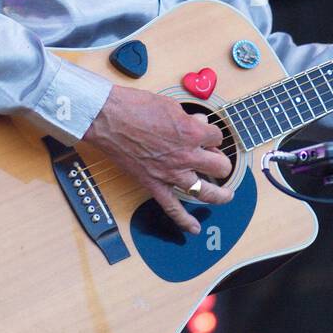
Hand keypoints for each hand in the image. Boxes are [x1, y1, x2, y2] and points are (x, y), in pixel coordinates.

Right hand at [81, 85, 233, 234]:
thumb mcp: (170, 104)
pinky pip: (172, 208)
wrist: (107, 118)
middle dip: (220, 161)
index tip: (206, 134)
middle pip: (220, 166)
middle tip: (214, 158)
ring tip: (225, 195)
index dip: (212, 135)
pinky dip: (184, 220)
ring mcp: (171, 173)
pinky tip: (194, 228)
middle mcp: (185, 156)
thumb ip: (187, 117)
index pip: (217, 137)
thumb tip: (197, 123)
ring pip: (205, 191)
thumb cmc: (134, 107)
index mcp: (192, 133)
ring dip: (219, 195)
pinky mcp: (154, 184)